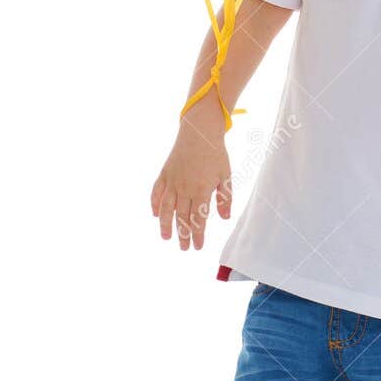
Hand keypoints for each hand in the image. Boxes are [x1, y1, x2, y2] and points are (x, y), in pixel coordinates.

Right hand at [150, 102, 232, 251]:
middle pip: (182, 217)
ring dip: (165, 225)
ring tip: (166, 238)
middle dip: (183, 235)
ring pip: (166, 208)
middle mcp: (185, 188)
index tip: (198, 246)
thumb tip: (225, 218)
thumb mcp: (225, 175)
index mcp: (202, 189)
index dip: (198, 235)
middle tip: (184, 248)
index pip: (198, 218)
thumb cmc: (216, 154)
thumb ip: (225, 198)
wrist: (199, 132)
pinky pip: (156, 192)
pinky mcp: (164, 174)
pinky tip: (154, 215)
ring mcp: (172, 181)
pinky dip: (154, 204)